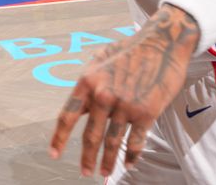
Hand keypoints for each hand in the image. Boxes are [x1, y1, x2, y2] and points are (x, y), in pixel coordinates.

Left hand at [50, 5, 199, 176]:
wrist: (161, 43)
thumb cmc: (129, 50)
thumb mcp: (100, 59)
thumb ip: (88, 83)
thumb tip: (80, 105)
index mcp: (88, 82)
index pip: (67, 116)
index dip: (59, 138)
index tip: (54, 154)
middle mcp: (103, 95)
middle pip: (90, 136)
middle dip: (87, 157)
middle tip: (85, 172)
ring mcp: (125, 105)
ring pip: (112, 143)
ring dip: (108, 161)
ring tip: (104, 172)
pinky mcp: (146, 112)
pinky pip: (135, 141)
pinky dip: (131, 155)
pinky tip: (129, 163)